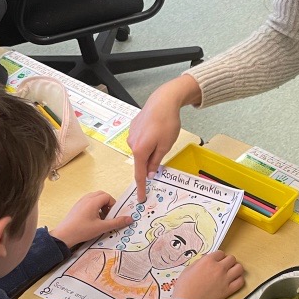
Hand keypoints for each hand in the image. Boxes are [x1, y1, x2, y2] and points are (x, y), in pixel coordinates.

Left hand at [51, 191, 132, 249]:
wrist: (64, 235)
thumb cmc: (82, 230)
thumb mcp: (102, 227)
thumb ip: (117, 222)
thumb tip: (130, 219)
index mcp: (93, 201)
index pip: (107, 196)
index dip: (112, 205)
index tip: (112, 215)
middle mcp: (86, 199)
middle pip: (101, 195)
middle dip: (107, 204)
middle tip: (107, 215)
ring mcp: (80, 202)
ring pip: (94, 198)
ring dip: (101, 205)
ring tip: (100, 218)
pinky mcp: (76, 207)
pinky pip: (88, 202)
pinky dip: (94, 207)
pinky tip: (92, 219)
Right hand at [129, 74, 202, 202]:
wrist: (162, 101)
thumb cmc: (166, 123)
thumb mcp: (165, 146)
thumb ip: (156, 161)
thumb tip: (149, 173)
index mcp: (140, 151)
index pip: (139, 174)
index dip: (141, 187)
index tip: (141, 197)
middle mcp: (132, 144)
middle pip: (141, 161)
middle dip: (150, 162)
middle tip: (164, 150)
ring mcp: (131, 135)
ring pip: (142, 150)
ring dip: (151, 150)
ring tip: (163, 136)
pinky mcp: (133, 127)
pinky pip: (141, 140)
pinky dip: (148, 141)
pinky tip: (157, 131)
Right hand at [172, 251, 244, 298]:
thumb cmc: (184, 286)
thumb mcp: (189, 268)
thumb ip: (200, 262)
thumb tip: (207, 260)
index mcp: (208, 261)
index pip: (221, 253)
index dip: (218, 257)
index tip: (217, 262)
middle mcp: (219, 268)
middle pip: (232, 258)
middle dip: (228, 261)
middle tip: (224, 267)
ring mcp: (225, 279)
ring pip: (239, 268)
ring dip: (235, 269)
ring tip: (230, 273)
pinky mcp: (228, 290)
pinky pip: (241, 281)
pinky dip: (238, 280)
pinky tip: (233, 281)